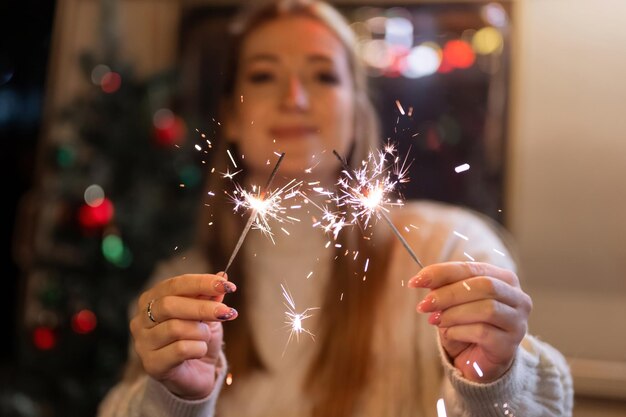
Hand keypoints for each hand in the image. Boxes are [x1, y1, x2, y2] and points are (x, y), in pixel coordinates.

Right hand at [130, 272, 237, 398]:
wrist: (197, 374)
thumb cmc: (198, 338)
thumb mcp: (207, 314)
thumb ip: (210, 296)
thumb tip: (222, 275)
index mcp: (152, 299)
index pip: (175, 284)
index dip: (201, 283)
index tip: (227, 285)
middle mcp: (141, 319)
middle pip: (170, 305)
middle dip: (203, 307)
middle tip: (227, 313)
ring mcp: (142, 343)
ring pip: (175, 328)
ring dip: (201, 332)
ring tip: (206, 337)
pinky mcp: (151, 365)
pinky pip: (180, 349)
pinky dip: (198, 348)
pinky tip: (200, 351)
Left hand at [408, 262, 531, 381]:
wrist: (477, 361)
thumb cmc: (466, 325)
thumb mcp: (453, 302)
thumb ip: (444, 287)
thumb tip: (423, 279)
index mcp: (504, 279)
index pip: (472, 268)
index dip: (442, 272)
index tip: (416, 281)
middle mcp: (518, 298)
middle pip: (484, 286)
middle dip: (448, 294)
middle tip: (424, 304)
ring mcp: (517, 322)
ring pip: (486, 309)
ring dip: (453, 314)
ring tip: (434, 320)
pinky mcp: (510, 345)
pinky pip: (483, 332)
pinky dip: (459, 331)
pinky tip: (449, 334)